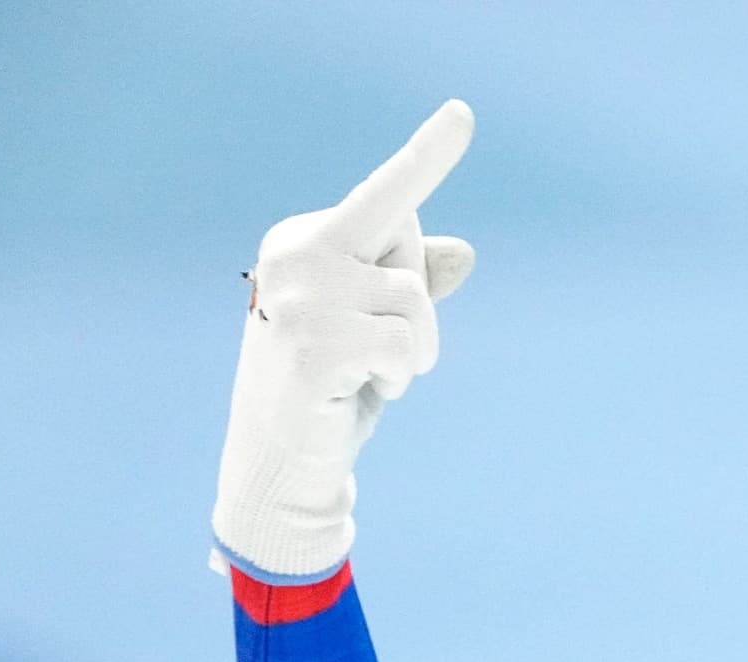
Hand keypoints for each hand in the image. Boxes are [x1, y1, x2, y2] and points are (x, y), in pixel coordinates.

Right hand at [213, 100, 475, 579]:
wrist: (284, 461)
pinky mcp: (313, 344)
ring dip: (415, 351)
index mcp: (306, 239)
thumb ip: (414, 288)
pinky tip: (358, 390)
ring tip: (368, 375)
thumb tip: (463, 250)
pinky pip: (404, 347)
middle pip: (413, 247)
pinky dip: (399, 377)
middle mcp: (297, 254)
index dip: (429, 156)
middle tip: (375, 352)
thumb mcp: (378, 330)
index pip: (387, 195)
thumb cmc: (334, 390)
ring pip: (416, 301)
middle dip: (418, 305)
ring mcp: (301, 297)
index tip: (463, 113)